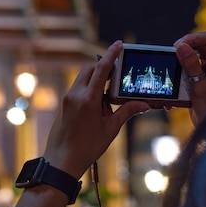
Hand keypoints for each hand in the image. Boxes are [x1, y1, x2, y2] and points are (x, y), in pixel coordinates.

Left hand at [43, 40, 149, 178]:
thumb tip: (144, 104)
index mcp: (88, 99)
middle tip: (119, 74)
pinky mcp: (64, 104)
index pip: (102, 68)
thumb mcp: (110, 129)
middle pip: (90, 69)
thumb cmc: (87, 148)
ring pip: (83, 78)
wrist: (61, 162)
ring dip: (97, 80)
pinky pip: (78, 88)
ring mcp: (67, 98)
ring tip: (109, 99)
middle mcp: (75, 94)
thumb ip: (127, 112)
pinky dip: (89, 89)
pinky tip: (99, 107)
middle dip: (104, 67)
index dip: (112, 54)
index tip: (119, 44)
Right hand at [174, 31, 205, 124]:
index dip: (192, 39)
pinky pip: (190, 66)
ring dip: (180, 61)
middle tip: (172, 57)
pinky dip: (179, 72)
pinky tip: (173, 84)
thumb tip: (182, 47)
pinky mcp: (202, 77)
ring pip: (194, 54)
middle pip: (201, 44)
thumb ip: (192, 67)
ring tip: (172, 72)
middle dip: (184, 49)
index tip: (178, 47)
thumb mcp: (199, 89)